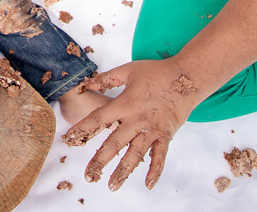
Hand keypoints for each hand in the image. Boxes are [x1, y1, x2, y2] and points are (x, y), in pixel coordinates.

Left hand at [63, 58, 199, 191]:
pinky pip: (160, 156)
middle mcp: (137, 120)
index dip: (83, 128)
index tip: (69, 139)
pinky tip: (148, 184)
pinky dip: (155, 170)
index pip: (99, 119)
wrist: (187, 77)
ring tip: (112, 185)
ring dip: (123, 171)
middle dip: (100, 160)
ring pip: (135, 154)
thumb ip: (106, 78)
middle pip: (114, 143)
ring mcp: (152, 130)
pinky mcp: (166, 135)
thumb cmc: (156, 72)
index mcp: (125, 104)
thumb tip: (86, 84)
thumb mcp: (127, 71)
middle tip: (89, 176)